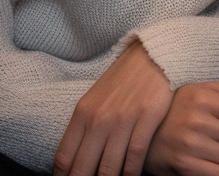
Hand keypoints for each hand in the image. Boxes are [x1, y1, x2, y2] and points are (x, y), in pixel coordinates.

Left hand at [55, 39, 173, 175]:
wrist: (153, 54)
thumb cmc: (124, 80)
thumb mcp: (96, 99)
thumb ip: (85, 128)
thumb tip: (76, 160)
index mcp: (83, 113)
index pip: (64, 158)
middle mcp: (99, 118)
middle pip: (83, 169)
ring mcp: (123, 119)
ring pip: (108, 168)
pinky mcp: (146, 118)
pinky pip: (134, 157)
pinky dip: (130, 174)